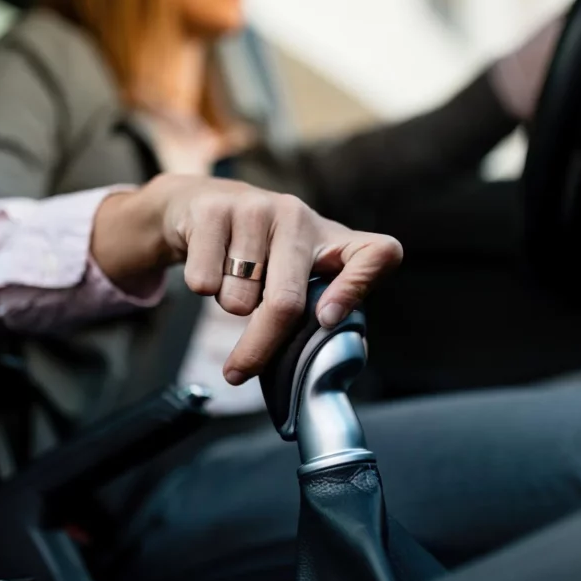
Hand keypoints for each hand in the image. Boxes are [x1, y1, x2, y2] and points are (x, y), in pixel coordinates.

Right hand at [93, 174, 402, 384]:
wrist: (202, 208)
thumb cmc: (262, 255)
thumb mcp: (299, 276)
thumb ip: (322, 313)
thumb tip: (334, 366)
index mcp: (333, 239)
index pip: (378, 254)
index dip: (357, 289)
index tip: (327, 320)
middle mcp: (300, 217)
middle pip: (287, 301)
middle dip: (260, 347)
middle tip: (239, 373)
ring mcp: (257, 208)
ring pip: (238, 297)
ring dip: (230, 305)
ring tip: (234, 282)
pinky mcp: (214, 209)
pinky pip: (204, 282)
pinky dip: (204, 289)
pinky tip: (213, 266)